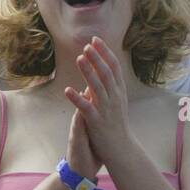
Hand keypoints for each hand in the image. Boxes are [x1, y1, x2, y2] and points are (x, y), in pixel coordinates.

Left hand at [64, 37, 133, 168]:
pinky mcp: (97, 122)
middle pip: (106, 73)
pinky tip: (67, 90)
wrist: (122, 150)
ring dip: (88, 72)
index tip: (96, 39)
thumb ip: (111, 85)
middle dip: (97, 58)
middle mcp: (115, 98)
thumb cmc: (117, 125)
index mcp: (119, 92)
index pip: (114, 67)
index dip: (105, 52)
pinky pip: (86, 108)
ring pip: (97, 87)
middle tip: (86, 45)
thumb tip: (104, 67)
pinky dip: (77, 98)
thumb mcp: (117, 102)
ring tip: (79, 58)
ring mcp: (106, 109)